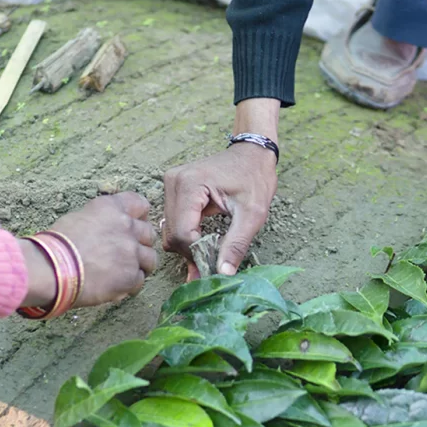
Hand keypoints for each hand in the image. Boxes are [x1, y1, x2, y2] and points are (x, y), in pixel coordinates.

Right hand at [21, 193, 157, 307]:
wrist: (51, 269)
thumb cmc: (56, 244)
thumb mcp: (79, 218)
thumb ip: (101, 220)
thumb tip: (105, 229)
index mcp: (112, 208)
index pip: (140, 204)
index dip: (139, 216)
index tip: (133, 225)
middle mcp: (126, 226)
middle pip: (148, 233)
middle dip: (140, 243)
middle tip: (125, 253)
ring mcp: (131, 251)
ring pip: (150, 258)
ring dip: (139, 265)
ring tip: (123, 273)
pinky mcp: (131, 276)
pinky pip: (139, 280)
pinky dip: (130, 285)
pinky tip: (115, 287)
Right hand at [163, 99, 280, 277]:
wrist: (252, 153)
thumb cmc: (255, 178)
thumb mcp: (252, 214)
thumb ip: (236, 244)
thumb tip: (223, 274)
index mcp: (191, 183)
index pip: (183, 233)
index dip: (197, 254)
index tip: (216, 264)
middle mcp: (174, 181)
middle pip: (173, 234)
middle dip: (192, 252)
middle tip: (215, 261)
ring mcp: (170, 184)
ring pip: (170, 231)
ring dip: (189, 246)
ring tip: (211, 248)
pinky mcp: (172, 189)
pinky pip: (173, 223)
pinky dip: (187, 236)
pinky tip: (203, 238)